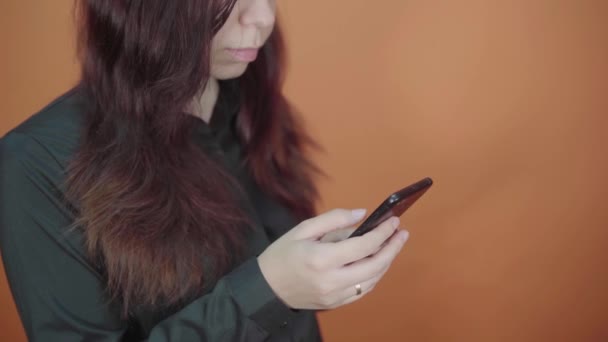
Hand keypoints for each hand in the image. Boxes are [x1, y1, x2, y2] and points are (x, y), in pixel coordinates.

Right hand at [257, 209, 409, 309]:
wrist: (266, 288)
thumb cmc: (281, 255)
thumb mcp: (303, 229)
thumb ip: (334, 219)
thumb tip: (362, 214)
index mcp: (322, 258)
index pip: (364, 246)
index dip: (383, 233)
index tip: (393, 221)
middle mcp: (331, 280)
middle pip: (375, 265)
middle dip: (392, 248)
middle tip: (401, 234)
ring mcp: (334, 295)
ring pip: (372, 280)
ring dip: (386, 262)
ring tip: (391, 245)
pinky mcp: (335, 304)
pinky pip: (363, 291)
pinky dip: (374, 276)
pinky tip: (377, 262)